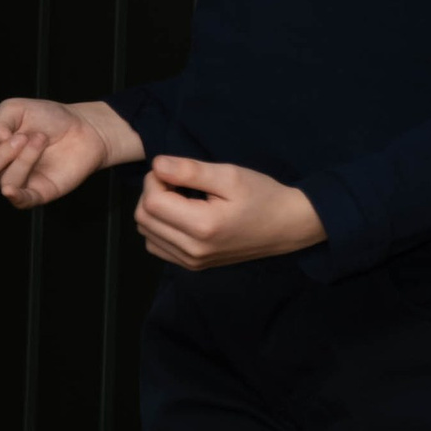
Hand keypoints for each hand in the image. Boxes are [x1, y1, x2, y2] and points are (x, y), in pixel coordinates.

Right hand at [0, 96, 138, 205]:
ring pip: (2, 182)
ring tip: (40, 140)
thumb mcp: (15, 109)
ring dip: (22, 158)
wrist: (83, 128)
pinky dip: (14, 196)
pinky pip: (19, 201)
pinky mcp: (38, 193)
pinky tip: (11, 189)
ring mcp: (17, 183)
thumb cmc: (48, 118)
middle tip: (22, 137)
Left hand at [134, 157, 324, 268]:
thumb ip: (190, 170)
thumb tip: (156, 165)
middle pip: (143, 218)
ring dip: (154, 210)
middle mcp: (193, 250)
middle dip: (152, 193)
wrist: (287, 226)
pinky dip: (160, 227)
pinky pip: (157, 246)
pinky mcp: (193, 265)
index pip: (151, 202)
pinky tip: (181, 214)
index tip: (175, 170)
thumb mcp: (229, 175)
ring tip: (180, 197)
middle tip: (177, 181)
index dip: (155, 179)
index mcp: (202, 227)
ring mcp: (192, 262)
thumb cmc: (262, 196)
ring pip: (146, 232)